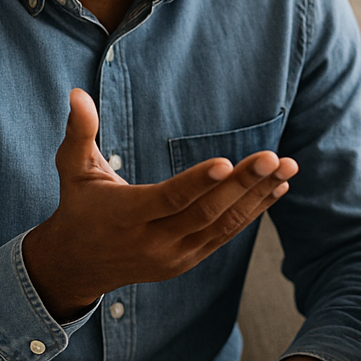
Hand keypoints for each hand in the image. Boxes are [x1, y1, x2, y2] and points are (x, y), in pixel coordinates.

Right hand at [23, 88, 297, 319]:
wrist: (75, 268)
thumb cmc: (78, 208)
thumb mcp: (73, 170)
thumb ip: (80, 131)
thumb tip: (77, 92)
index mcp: (126, 216)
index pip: (168, 199)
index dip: (197, 182)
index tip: (226, 161)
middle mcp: (153, 241)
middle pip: (206, 212)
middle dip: (243, 184)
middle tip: (274, 158)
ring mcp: (174, 255)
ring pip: (223, 225)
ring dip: (258, 196)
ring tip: (287, 169)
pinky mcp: (188, 260)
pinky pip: (227, 234)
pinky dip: (254, 211)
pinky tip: (277, 188)